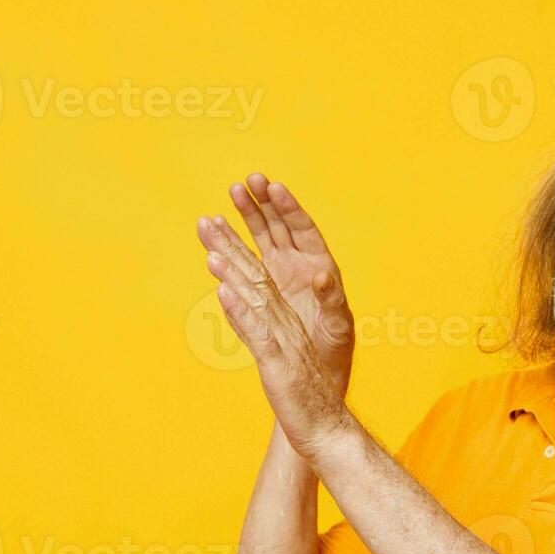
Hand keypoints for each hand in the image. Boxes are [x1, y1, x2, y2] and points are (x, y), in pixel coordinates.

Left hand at [197, 212, 353, 461]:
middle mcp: (286, 324)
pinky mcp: (280, 365)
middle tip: (207, 220)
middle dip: (231, 246)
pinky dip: (241, 312)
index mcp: (285, 320)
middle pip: (256, 278)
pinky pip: (258, 334)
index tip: (216, 225)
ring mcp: (284, 342)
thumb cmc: (303, 397)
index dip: (237, 248)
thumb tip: (236, 304)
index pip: (260, 276)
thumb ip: (256, 329)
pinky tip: (223, 292)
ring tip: (211, 248)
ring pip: (258, 299)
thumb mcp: (276, 355)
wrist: (327, 430)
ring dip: (233, 272)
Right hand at [225, 173, 354, 398]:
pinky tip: (216, 233)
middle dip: (263, 203)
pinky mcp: (261, 289)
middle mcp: (298, 265)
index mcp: (319, 266)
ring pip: (259, 238)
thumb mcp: (338, 325)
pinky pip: (244, 262)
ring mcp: (278, 274)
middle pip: (279, 226)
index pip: (303, 229)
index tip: (274, 188)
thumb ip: (331, 299)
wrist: (317, 371)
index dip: (288, 208)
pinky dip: (232, 248)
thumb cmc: (335, 348)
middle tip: (247, 181)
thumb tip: (323, 275)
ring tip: (230, 193)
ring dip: (245, 217)